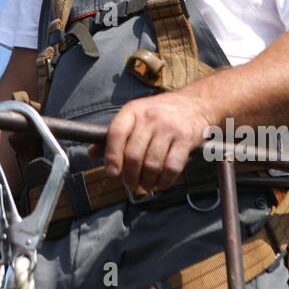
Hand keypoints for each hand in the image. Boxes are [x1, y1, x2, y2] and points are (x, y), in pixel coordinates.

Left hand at [88, 89, 214, 193]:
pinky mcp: (186, 140)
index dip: (111, 156)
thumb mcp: (136, 116)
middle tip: (130, 184)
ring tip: (145, 185)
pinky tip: (161, 183)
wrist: (196, 103)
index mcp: (133, 111)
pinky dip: (164, 181)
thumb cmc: (161, 113)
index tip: (111, 172)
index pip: (116, 133)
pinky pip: (172, 168)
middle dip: (129, 176)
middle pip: (133, 155)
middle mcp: (150, 118)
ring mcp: (169, 128)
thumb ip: (114, 136)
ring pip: (151, 164)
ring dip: (146, 182)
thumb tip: (91, 153)